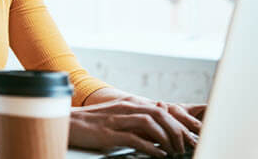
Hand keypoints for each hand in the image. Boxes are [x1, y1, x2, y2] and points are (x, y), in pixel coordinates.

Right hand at [70, 97, 200, 156]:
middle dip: (177, 130)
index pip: (162, 109)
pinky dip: (150, 147)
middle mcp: (125, 107)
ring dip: (167, 138)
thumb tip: (160, 125)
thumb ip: (137, 118)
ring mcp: (117, 119)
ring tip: (175, 151)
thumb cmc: (92, 122)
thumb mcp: (118, 116)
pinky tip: (158, 155)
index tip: (191, 136)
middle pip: (160, 113)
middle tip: (186, 145)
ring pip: (150, 123)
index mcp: (129, 103)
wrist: (66, 122)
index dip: (179, 122)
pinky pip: (134, 138)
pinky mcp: (108, 133)